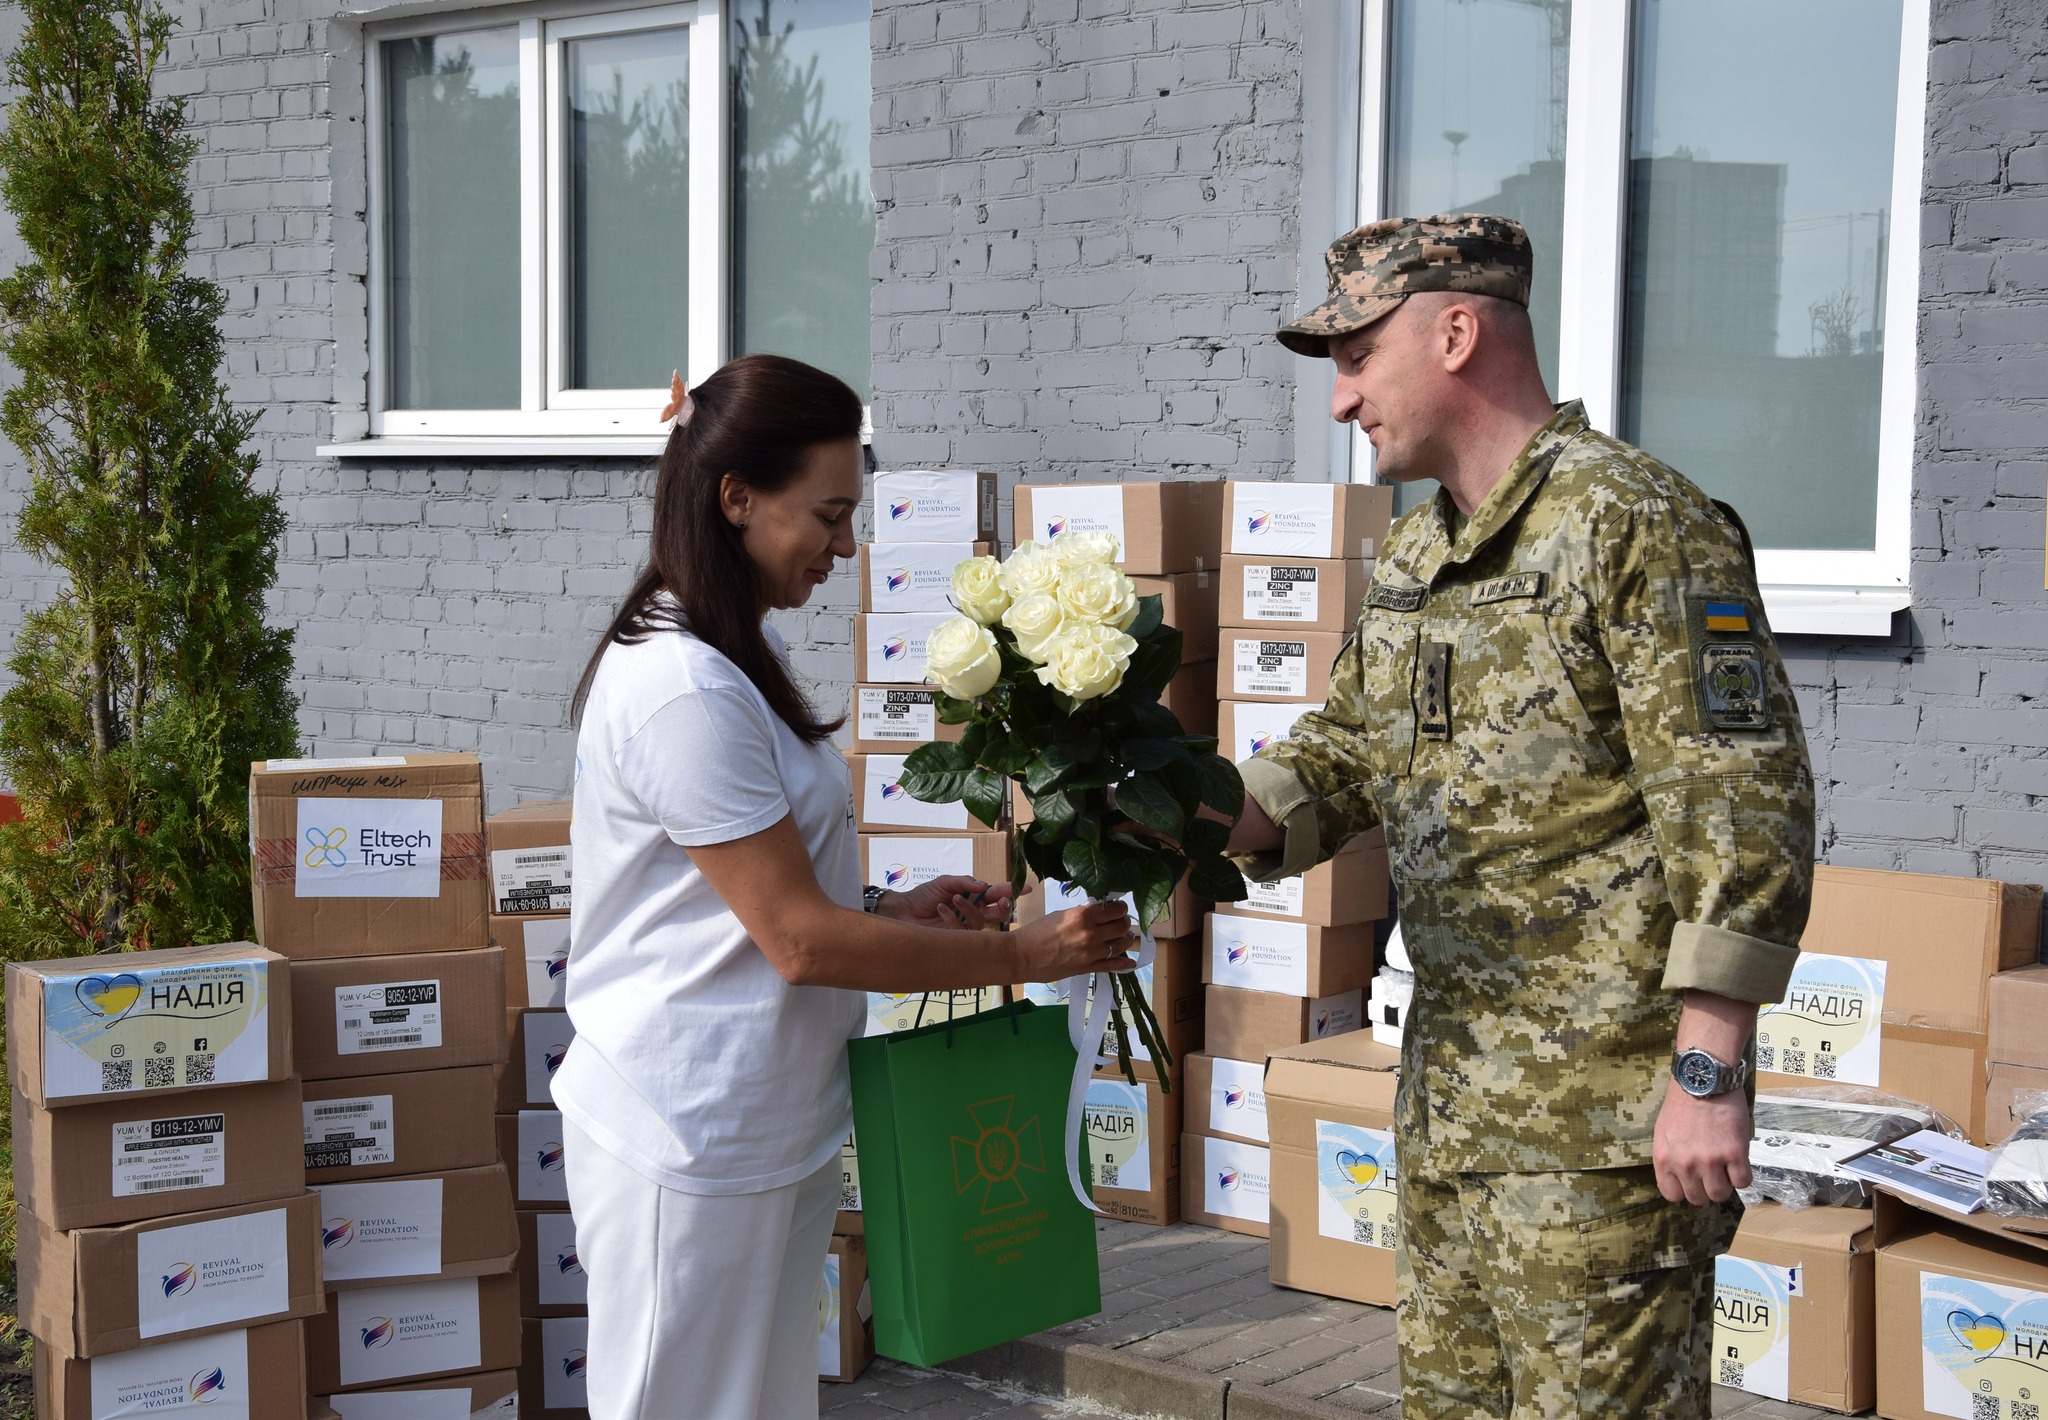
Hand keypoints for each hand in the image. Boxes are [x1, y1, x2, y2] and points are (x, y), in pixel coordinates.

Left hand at [877, 875, 1019, 930]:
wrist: (904, 911)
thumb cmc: (924, 895)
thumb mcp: (943, 882)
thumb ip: (964, 882)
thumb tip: (984, 885)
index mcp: (975, 896)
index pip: (998, 893)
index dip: (1013, 891)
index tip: (1027, 887)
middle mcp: (975, 912)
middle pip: (999, 913)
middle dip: (1005, 907)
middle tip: (1004, 902)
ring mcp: (967, 927)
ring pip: (982, 922)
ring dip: (970, 909)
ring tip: (954, 899)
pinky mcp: (957, 939)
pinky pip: (964, 931)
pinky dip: (953, 918)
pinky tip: (941, 909)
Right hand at [1011, 901, 1137, 982]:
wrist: (1022, 956)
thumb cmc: (1036, 932)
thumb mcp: (1061, 915)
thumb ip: (1082, 913)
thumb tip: (1098, 911)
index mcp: (1083, 916)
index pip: (1116, 909)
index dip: (1120, 907)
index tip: (1117, 907)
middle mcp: (1091, 933)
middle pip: (1122, 926)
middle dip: (1124, 922)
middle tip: (1119, 921)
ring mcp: (1092, 953)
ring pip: (1121, 945)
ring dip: (1125, 940)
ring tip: (1123, 937)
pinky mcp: (1088, 968)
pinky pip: (1113, 966)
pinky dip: (1124, 964)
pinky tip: (1130, 962)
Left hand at [1653, 1080, 1752, 1204]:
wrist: (1703, 1079)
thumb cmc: (1682, 1103)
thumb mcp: (1663, 1132)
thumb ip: (1670, 1157)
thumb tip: (1681, 1179)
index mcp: (1663, 1159)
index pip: (1672, 1195)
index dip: (1685, 1190)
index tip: (1692, 1182)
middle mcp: (1685, 1164)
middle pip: (1698, 1198)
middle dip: (1706, 1188)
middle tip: (1712, 1173)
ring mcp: (1710, 1161)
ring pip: (1721, 1195)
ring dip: (1725, 1184)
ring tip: (1726, 1167)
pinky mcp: (1734, 1154)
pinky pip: (1743, 1182)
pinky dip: (1742, 1174)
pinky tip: (1738, 1161)